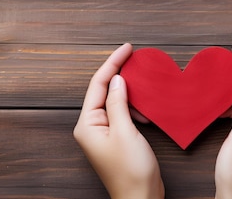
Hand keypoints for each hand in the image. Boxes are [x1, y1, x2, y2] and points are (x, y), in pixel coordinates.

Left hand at [73, 43, 164, 198]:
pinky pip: (122, 113)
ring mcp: (103, 133)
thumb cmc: (131, 171)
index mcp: (87, 124)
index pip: (97, 85)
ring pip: (114, 101)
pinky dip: (134, 107)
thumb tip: (116, 80)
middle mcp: (91, 127)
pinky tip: (145, 110)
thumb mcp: (125, 131)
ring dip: (129, 93)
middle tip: (135, 58)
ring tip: (144, 85)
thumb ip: (118, 103)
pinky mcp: (116, 138)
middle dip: (119, 74)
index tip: (127, 48)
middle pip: (103, 90)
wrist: (140, 198)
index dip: (112, 63)